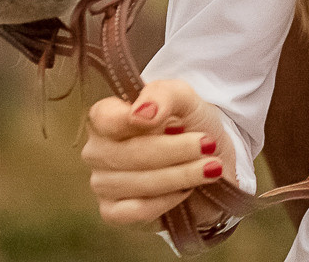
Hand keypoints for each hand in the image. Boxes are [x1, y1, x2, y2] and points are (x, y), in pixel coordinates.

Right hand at [81, 77, 231, 228]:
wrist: (209, 161)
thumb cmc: (191, 123)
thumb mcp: (185, 98)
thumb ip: (162, 95)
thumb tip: (140, 113)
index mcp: (106, 115)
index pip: (105, 117)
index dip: (135, 121)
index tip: (175, 124)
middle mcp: (98, 149)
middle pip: (129, 154)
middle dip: (175, 151)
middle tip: (208, 145)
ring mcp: (101, 183)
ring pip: (137, 183)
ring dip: (180, 175)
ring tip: (210, 167)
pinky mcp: (113, 212)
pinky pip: (135, 211)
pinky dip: (166, 201)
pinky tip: (186, 190)